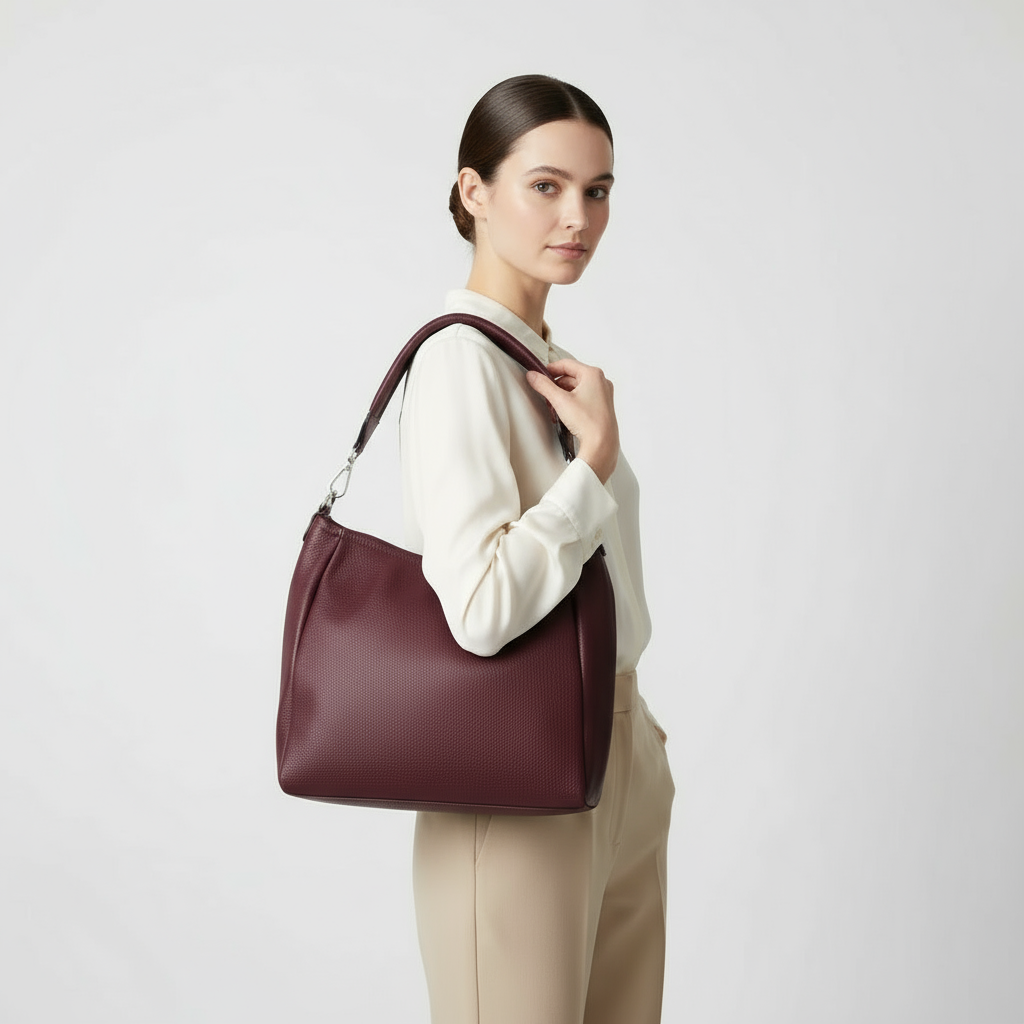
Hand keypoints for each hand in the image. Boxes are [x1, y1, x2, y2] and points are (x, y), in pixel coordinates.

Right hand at [526, 358, 618, 483]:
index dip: (550, 369)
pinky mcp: (602, 405)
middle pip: (572, 376)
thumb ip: (544, 385)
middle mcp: (601, 381)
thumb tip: (533, 376)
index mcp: (593, 374)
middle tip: (545, 393)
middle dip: (556, 385)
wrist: (601, 443)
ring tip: (553, 406)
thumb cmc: (587, 422)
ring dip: (563, 394)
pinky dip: (571, 401)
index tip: (540, 375)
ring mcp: (603, 394)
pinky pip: (583, 396)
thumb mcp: (560, 401)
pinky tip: (564, 412)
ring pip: (577, 387)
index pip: (566, 364)